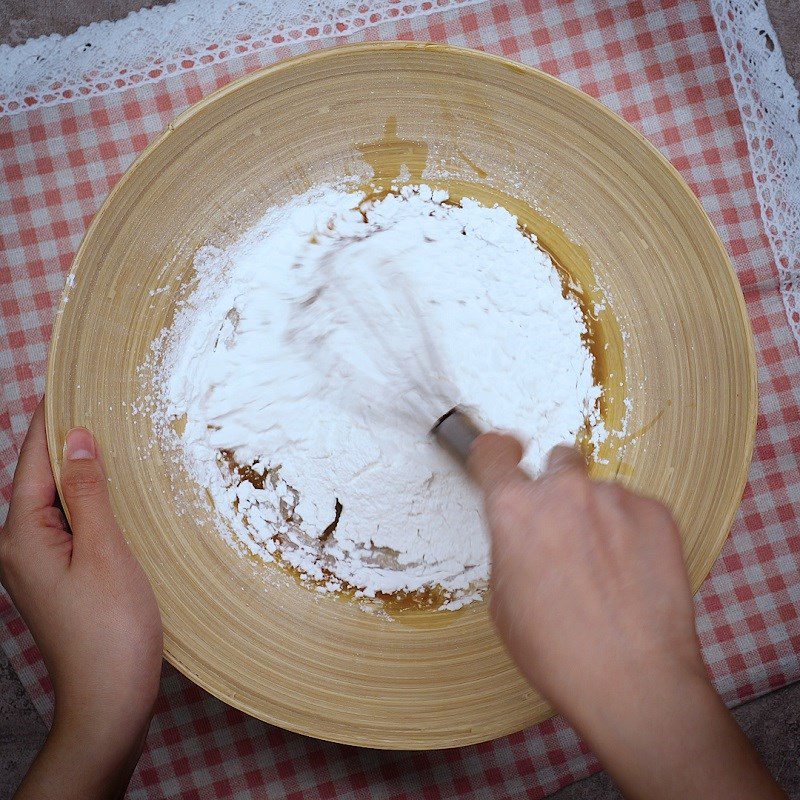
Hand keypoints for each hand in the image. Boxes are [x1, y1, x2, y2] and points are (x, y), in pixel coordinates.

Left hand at [0, 400, 161, 799]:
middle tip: (97, 404)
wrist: (110, 699)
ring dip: (79, 472)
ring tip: (109, 439)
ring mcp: (39, 566)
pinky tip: (111, 493)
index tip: (65, 384)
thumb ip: (88, 493)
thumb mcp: (104, 551)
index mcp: (23, 537)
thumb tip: (78, 439)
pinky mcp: (60, 579)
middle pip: (39, 480)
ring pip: (56, 503)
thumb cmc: (110, 629)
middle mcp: (21, 548)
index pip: (31, 462)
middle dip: (65, 442)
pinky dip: (87, 501)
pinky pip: (68, 525)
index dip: (49, 422)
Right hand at [469, 434, 785, 799]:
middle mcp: (563, 492)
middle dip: (557, 491)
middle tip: (566, 535)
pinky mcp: (657, 512)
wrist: (633, 681)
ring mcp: (614, 497)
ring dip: (597, 517)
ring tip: (606, 570)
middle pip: (556, 463)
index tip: (504, 453)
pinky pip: (635, 508)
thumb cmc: (560, 652)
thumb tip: (521, 534)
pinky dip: (631, 532)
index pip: (493, 452)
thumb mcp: (503, 603)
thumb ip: (509, 549)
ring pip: (598, 491)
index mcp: (514, 511)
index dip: (495, 452)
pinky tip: (632, 573)